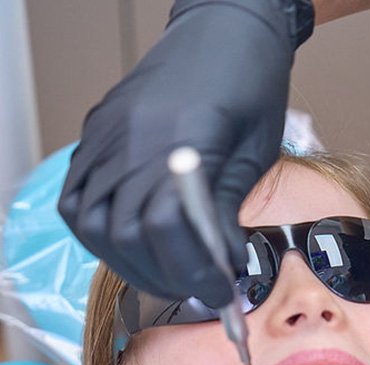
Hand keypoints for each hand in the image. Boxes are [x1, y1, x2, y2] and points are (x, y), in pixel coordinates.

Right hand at [59, 0, 313, 305]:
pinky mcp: (95, 138)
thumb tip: (222, 267)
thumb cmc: (250, 86)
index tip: (221, 293)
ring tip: (173, 275)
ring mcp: (104, 138)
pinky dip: (103, 234)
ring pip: (93, 224)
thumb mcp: (254, 154)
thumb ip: (228, 211)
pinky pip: (79, 199)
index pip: (165, 227)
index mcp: (178, 141)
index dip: (192, 271)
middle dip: (165, 276)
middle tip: (202, 291)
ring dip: (132, 264)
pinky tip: (139, 246)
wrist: (223, 30)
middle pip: (124, 234)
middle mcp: (129, 140)